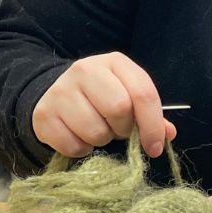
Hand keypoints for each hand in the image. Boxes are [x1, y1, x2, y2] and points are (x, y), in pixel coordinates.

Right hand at [32, 52, 176, 158]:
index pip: (142, 93)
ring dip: (101, 140)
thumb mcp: (127, 94)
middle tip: (117, 130)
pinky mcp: (44, 115)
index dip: (153, 125)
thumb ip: (149, 114)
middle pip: (118, 109)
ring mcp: (61, 91)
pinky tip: (79, 136)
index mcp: (113, 63)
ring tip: (97, 130)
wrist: (54, 92)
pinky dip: (81, 149)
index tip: (154, 147)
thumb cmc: (100, 96)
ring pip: (95, 132)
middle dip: (123, 129)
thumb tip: (167, 134)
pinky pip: (73, 146)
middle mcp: (85, 70)